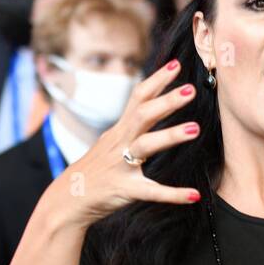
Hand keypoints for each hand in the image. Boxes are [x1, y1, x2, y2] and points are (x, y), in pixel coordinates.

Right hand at [41, 58, 203, 227]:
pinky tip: (194, 195)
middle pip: (142, 115)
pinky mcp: (124, 190)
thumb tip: (154, 107)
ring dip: (170, 136)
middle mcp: (120, 143)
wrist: (67, 199)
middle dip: (166, 101)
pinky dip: (174, 194)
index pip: (138, 98)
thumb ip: (131, 126)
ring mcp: (121, 166)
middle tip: (191, 89)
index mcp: (119, 131)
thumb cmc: (95, 170)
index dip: (156, 80)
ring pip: (146, 146)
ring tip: (196, 128)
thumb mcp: (110, 143)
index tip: (176, 64)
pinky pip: (152, 192)